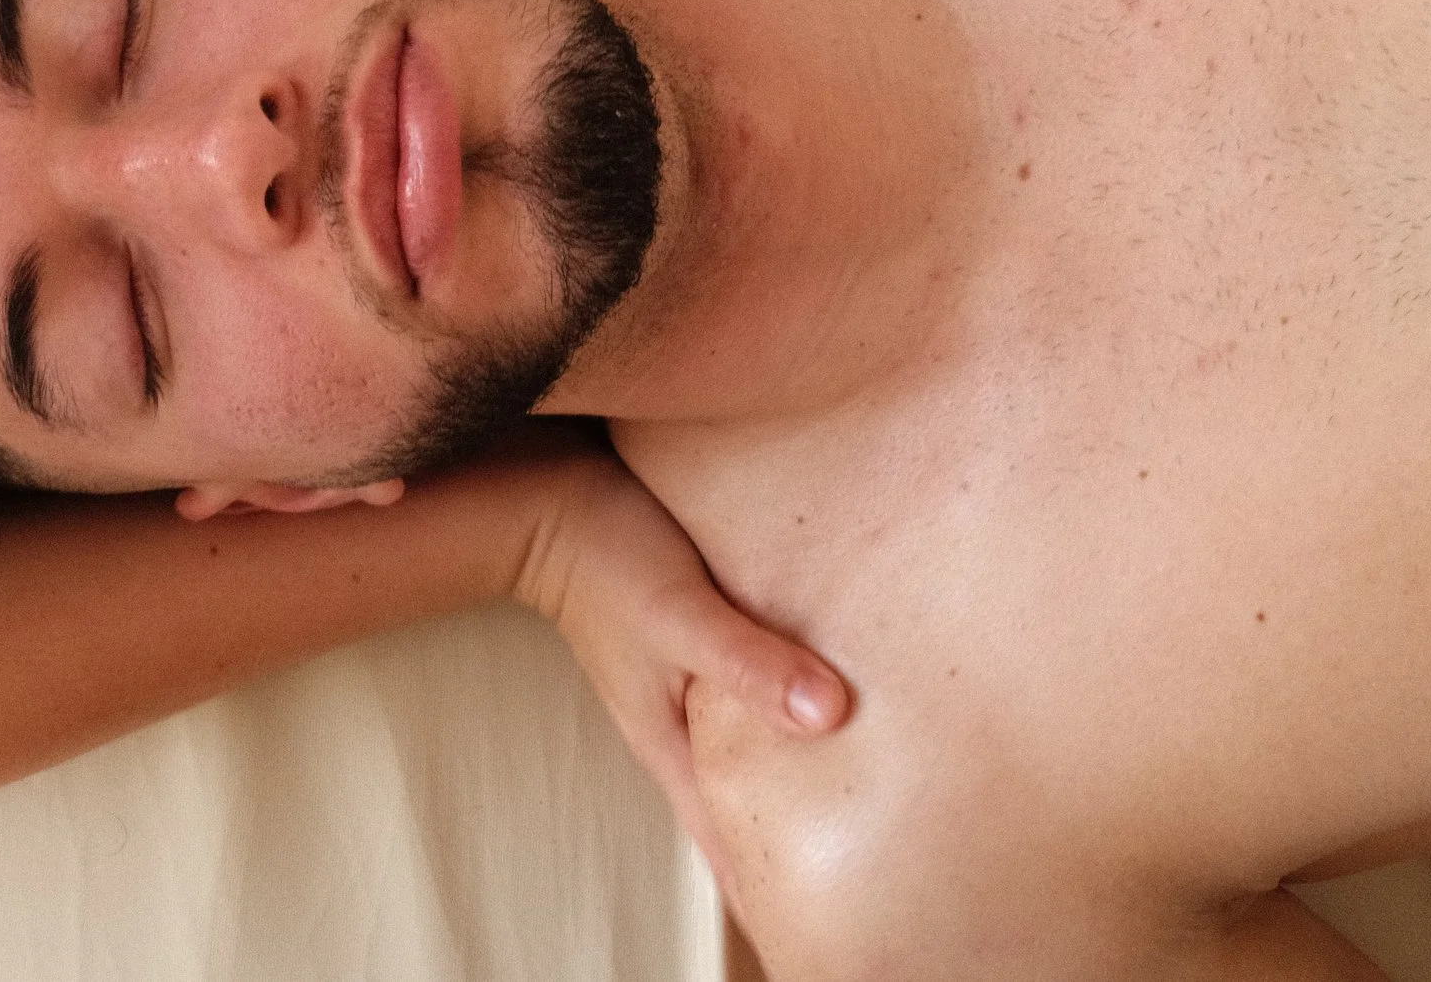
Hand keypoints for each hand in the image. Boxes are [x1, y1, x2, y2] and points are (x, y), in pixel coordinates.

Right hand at [511, 440, 846, 887]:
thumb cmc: (605, 554)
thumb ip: (748, 663)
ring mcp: (688, 693)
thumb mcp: (680, 613)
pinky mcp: (698, 649)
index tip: (838, 943)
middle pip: (750, 817)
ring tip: (874, 804)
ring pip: (754, 761)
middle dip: (806, 851)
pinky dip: (787, 721)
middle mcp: (684, 732)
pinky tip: (828, 704)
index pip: (737, 854)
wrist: (546, 494)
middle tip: (884, 885)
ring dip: (800, 784)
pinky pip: (752, 706)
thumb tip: (828, 714)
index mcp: (678, 747)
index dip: (782, 902)